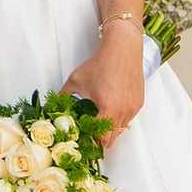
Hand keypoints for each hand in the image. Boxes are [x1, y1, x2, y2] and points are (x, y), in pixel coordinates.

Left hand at [66, 18, 145, 142]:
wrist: (122, 49)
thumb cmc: (99, 63)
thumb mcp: (75, 80)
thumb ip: (63, 98)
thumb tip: (53, 111)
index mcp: (106, 107)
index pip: (101, 139)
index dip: (91, 143)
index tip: (84, 140)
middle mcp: (122, 110)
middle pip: (111, 140)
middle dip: (100, 140)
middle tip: (89, 135)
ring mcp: (132, 108)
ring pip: (120, 130)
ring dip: (110, 129)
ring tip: (99, 119)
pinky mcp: (138, 103)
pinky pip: (127, 119)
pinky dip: (118, 118)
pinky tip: (110, 107)